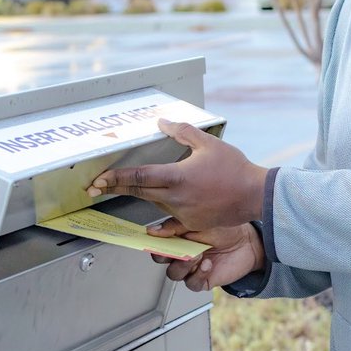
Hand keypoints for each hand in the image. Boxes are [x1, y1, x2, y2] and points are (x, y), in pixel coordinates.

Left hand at [86, 119, 267, 227]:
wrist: (255, 196)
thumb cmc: (235, 169)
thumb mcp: (208, 143)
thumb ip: (182, 132)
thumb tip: (162, 122)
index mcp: (177, 177)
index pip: (138, 176)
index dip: (115, 178)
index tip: (99, 179)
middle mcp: (176, 197)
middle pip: (138, 192)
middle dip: (115, 188)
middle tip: (96, 187)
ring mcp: (183, 213)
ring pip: (153, 203)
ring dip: (140, 196)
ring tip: (124, 189)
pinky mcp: (191, 223)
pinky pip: (169, 221)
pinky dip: (160, 221)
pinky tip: (152, 228)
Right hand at [148, 218, 265, 291]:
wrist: (248, 243)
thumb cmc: (226, 230)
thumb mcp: (200, 222)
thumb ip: (176, 227)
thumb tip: (153, 230)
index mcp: (177, 238)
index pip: (156, 243)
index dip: (151, 243)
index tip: (151, 240)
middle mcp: (181, 253)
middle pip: (160, 260)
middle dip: (165, 255)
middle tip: (175, 249)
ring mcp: (191, 268)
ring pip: (174, 273)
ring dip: (183, 265)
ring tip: (197, 254)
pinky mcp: (202, 280)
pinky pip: (192, 283)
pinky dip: (198, 274)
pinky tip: (207, 264)